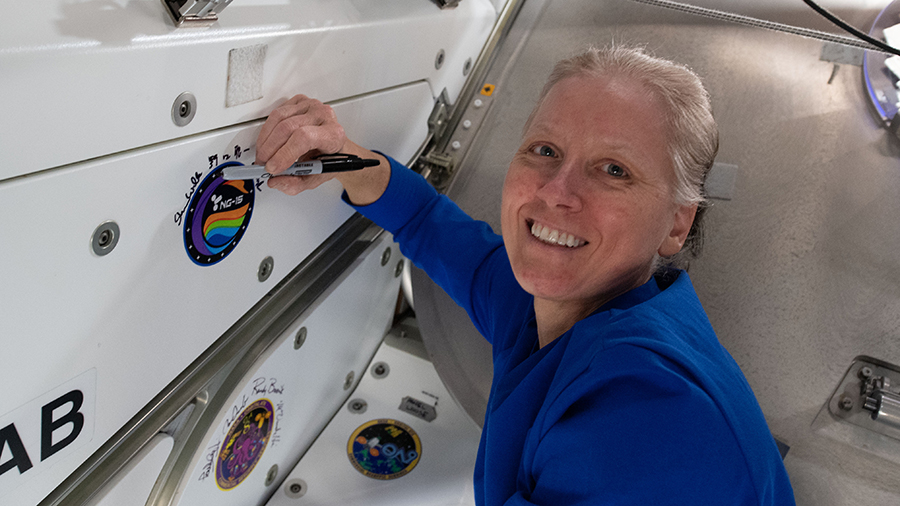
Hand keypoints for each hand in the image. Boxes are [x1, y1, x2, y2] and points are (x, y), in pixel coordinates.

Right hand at [255, 94, 389, 202]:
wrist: (334, 147)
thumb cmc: (327, 159)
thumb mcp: (315, 179)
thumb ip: (296, 184)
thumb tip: (275, 181)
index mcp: (333, 134)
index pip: (305, 137)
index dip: (285, 153)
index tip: (272, 168)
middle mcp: (324, 116)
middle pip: (288, 127)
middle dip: (270, 150)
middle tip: (263, 165)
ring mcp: (311, 106)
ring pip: (278, 118)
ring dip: (265, 141)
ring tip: (263, 156)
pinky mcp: (299, 101)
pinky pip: (276, 113)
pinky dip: (267, 130)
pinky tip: (268, 142)